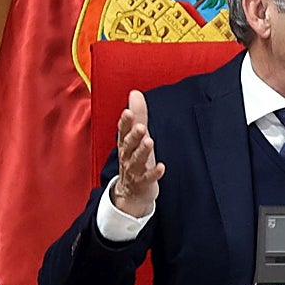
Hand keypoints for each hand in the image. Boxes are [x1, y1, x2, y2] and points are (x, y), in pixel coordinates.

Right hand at [110, 90, 163, 216]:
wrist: (131, 192)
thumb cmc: (134, 159)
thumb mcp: (135, 137)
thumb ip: (138, 115)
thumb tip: (135, 93)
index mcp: (125, 144)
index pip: (122, 131)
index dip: (125, 122)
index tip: (128, 112)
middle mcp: (127, 156)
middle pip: (128, 145)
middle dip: (133, 136)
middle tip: (140, 127)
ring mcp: (134, 170)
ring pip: (136, 160)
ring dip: (142, 151)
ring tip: (149, 141)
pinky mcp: (143, 182)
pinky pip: (148, 178)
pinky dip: (154, 173)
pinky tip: (161, 167)